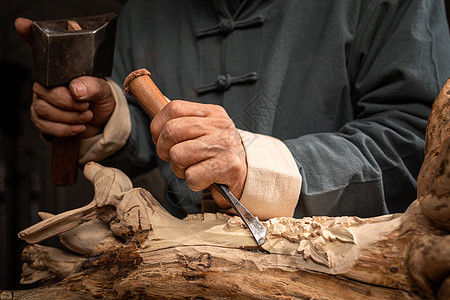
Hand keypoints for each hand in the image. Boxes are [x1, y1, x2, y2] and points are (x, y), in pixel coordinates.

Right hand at [14, 17, 114, 137]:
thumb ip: (93, 86)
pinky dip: (64, 129)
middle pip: (42, 89)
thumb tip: (76, 88)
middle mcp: (47, 82)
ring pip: (43, 109)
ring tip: (86, 115)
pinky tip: (79, 127)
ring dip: (69, 116)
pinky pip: (44, 125)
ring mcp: (42, 100)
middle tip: (86, 105)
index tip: (23, 24)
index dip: (30, 35)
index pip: (41, 49)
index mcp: (61, 69)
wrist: (101, 125)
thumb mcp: (105, 92)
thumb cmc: (100, 102)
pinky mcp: (42, 119)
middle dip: (67, 102)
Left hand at [150, 100, 246, 207]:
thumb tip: (155, 126)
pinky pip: (191, 176)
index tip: (159, 138)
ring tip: (194, 168)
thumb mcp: (203, 131)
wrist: (245, 176)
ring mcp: (224, 146)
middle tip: (174, 158)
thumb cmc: (217, 154)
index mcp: (212, 113)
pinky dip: (193, 182)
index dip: (157, 125)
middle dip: (164, 149)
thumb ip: (181, 124)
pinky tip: (205, 178)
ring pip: (177, 155)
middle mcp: (220, 126)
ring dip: (179, 168)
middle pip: (171, 131)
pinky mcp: (228, 167)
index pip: (174, 108)